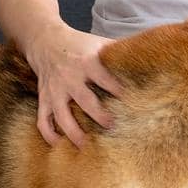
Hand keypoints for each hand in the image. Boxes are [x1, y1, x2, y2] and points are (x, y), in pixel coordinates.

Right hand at [24, 22, 123, 147]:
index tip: (130, 101)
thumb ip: (117, 51)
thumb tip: (143, 57)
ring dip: (73, 133)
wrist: (44, 41)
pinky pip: (43, 120)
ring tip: (85, 146)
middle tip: (112, 126)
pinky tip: (59, 145)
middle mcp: (69, 78)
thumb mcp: (97, 42)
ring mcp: (54, 91)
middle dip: (98, 115)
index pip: (104, 78)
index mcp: (86, 63)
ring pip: (62, 116)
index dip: (117, 90)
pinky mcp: (44, 98)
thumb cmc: (77, 44)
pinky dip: (49, 134)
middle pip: (84, 100)